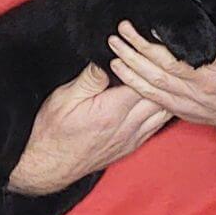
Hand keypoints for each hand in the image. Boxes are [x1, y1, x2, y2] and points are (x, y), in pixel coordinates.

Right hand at [9, 63, 171, 194]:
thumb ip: (90, 78)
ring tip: (164, 76)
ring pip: (165, 112)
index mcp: (112, 111)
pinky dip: (164, 109)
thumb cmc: (53, 132)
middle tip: (159, 58)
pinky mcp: (133, 145)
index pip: (143, 82)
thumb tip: (108, 58)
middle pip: (161, 97)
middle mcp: (128, 127)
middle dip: (161, 76)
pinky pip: (159, 125)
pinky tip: (162, 98)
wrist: (49, 166)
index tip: (145, 48)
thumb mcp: (65, 97)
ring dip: (166, 94)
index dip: (147, 63)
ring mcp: (133, 138)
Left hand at [107, 11, 215, 138]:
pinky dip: (133, 83)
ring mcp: (187, 100)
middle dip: (137, 47)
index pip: (185, 54)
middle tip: (120, 29)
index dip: (161, 42)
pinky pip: (151, 96)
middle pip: (161, 66)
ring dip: (129, 63)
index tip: (146, 23)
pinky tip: (118, 69)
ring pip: (152, 82)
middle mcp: (199, 86)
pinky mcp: (179, 108)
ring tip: (114, 45)